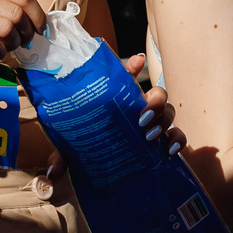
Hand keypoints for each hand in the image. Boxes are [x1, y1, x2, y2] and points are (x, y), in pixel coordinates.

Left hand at [38, 53, 180, 197]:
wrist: (105, 169)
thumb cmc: (89, 148)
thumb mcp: (73, 147)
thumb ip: (64, 155)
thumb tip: (54, 172)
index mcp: (118, 101)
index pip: (127, 76)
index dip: (133, 66)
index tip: (136, 61)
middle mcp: (139, 108)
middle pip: (156, 93)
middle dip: (154, 101)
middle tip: (141, 119)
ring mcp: (154, 124)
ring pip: (169, 111)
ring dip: (163, 120)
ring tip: (150, 136)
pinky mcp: (163, 142)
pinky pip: (178, 135)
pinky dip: (178, 140)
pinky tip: (170, 150)